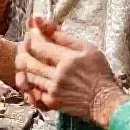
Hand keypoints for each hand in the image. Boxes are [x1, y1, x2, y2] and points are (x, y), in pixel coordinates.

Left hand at [13, 19, 127, 127]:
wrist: (105, 101)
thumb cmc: (99, 73)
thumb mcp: (89, 49)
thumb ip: (67, 38)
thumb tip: (48, 27)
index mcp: (68, 60)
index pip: (40, 46)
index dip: (33, 38)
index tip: (32, 32)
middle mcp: (58, 75)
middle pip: (29, 62)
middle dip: (24, 53)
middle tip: (25, 46)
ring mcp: (54, 90)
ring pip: (30, 76)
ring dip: (28, 67)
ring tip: (30, 60)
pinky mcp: (53, 102)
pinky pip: (35, 91)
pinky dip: (33, 83)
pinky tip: (38, 77)